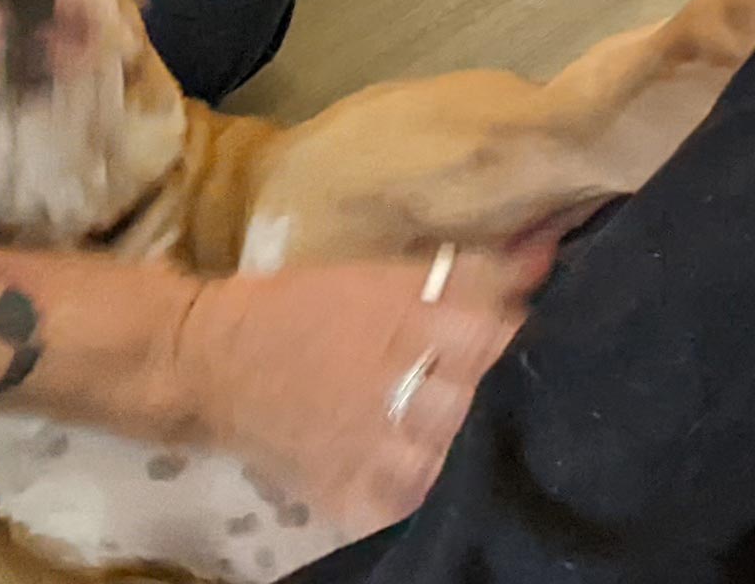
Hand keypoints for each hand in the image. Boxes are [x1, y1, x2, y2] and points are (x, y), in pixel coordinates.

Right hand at [169, 242, 545, 534]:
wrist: (210, 359)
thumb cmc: (299, 305)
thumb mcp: (376, 272)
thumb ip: (464, 270)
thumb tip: (545, 252)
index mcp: (399, 317)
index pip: (491, 328)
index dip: (519, 328)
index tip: (528, 325)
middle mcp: (389, 380)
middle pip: (479, 390)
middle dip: (503, 384)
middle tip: (513, 381)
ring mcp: (368, 444)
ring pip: (452, 449)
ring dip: (473, 437)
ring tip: (478, 427)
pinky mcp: (344, 490)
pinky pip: (406, 503)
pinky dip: (428, 490)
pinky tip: (440, 475)